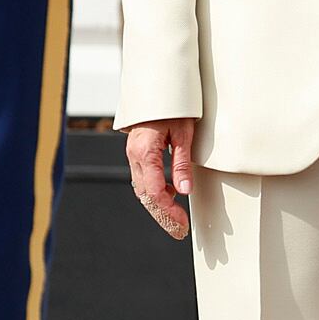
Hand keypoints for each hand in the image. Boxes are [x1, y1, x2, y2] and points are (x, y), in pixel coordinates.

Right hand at [124, 117, 197, 240]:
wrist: (157, 89)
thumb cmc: (173, 106)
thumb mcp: (184, 133)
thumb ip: (182, 163)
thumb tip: (184, 190)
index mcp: (145, 152)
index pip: (155, 192)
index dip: (169, 211)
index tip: (182, 223)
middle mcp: (134, 157)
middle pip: (146, 196)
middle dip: (163, 216)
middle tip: (179, 231)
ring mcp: (133, 156)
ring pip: (142, 190)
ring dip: (158, 206)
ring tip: (176, 220)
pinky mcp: (137, 154)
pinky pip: (143, 179)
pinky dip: (155, 191)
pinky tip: (171, 195)